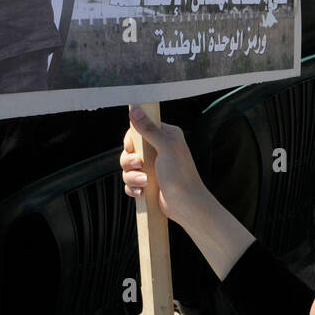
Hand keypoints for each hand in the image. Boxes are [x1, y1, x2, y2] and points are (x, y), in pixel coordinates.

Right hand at [120, 104, 208, 226]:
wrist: (186, 206)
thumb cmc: (181, 175)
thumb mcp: (165, 147)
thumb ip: (149, 129)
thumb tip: (136, 108)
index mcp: (165, 136)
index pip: (140, 129)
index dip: (132, 139)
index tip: (133, 147)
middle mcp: (158, 150)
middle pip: (130, 150)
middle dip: (130, 161)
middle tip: (139, 166)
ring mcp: (153, 167)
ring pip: (128, 167)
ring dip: (132, 176)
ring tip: (144, 182)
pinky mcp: (148, 183)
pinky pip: (130, 182)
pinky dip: (133, 188)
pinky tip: (141, 192)